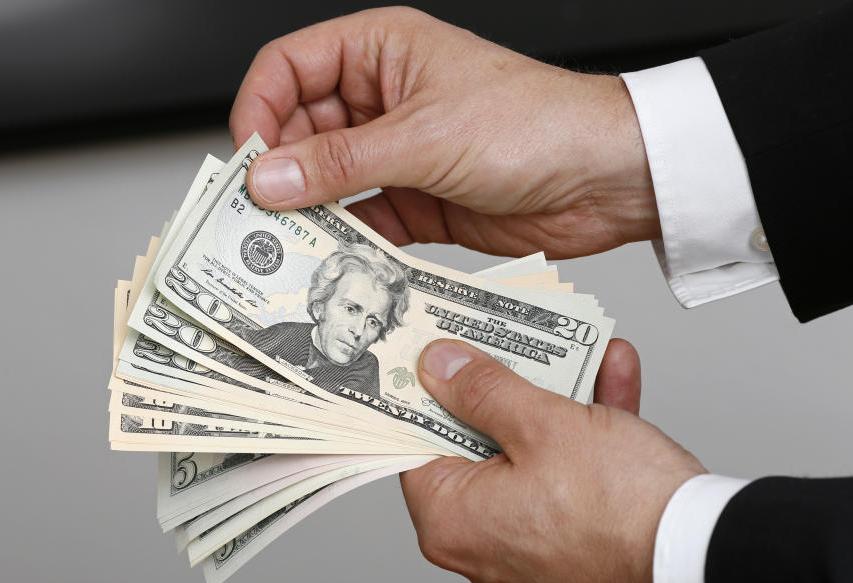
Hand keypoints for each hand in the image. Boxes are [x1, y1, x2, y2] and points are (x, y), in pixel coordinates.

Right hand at [230, 7, 658, 258]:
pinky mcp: (416, 202)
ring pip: (329, 183)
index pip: (289, 68)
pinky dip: (349, 244)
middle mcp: (384, 100)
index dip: (260, 110)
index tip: (248, 160)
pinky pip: (364, 223)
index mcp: (381, 52)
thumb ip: (341, 162)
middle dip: (280, 172)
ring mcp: (399, 154)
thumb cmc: (537, 123)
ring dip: (311, 214)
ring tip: (290, 245)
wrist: (605, 178)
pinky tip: (338, 261)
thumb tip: (269, 175)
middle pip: (301, 131)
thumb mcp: (425, 136)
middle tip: (258, 215)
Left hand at [400, 338, 705, 582]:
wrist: (703, 558)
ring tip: (574, 347)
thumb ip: (483, 389)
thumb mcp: (541, 423)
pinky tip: (612, 374)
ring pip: (529, 451)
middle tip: (503, 339)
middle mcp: (481, 541)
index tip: (433, 352)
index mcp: (452, 521)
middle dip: (502, 385)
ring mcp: (529, 540)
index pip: (414, 444)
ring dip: (556, 396)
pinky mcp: (573, 536)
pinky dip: (587, 426)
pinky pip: (567, 472)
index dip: (426, 391)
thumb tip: (440, 366)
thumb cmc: (618, 506)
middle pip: (475, 443)